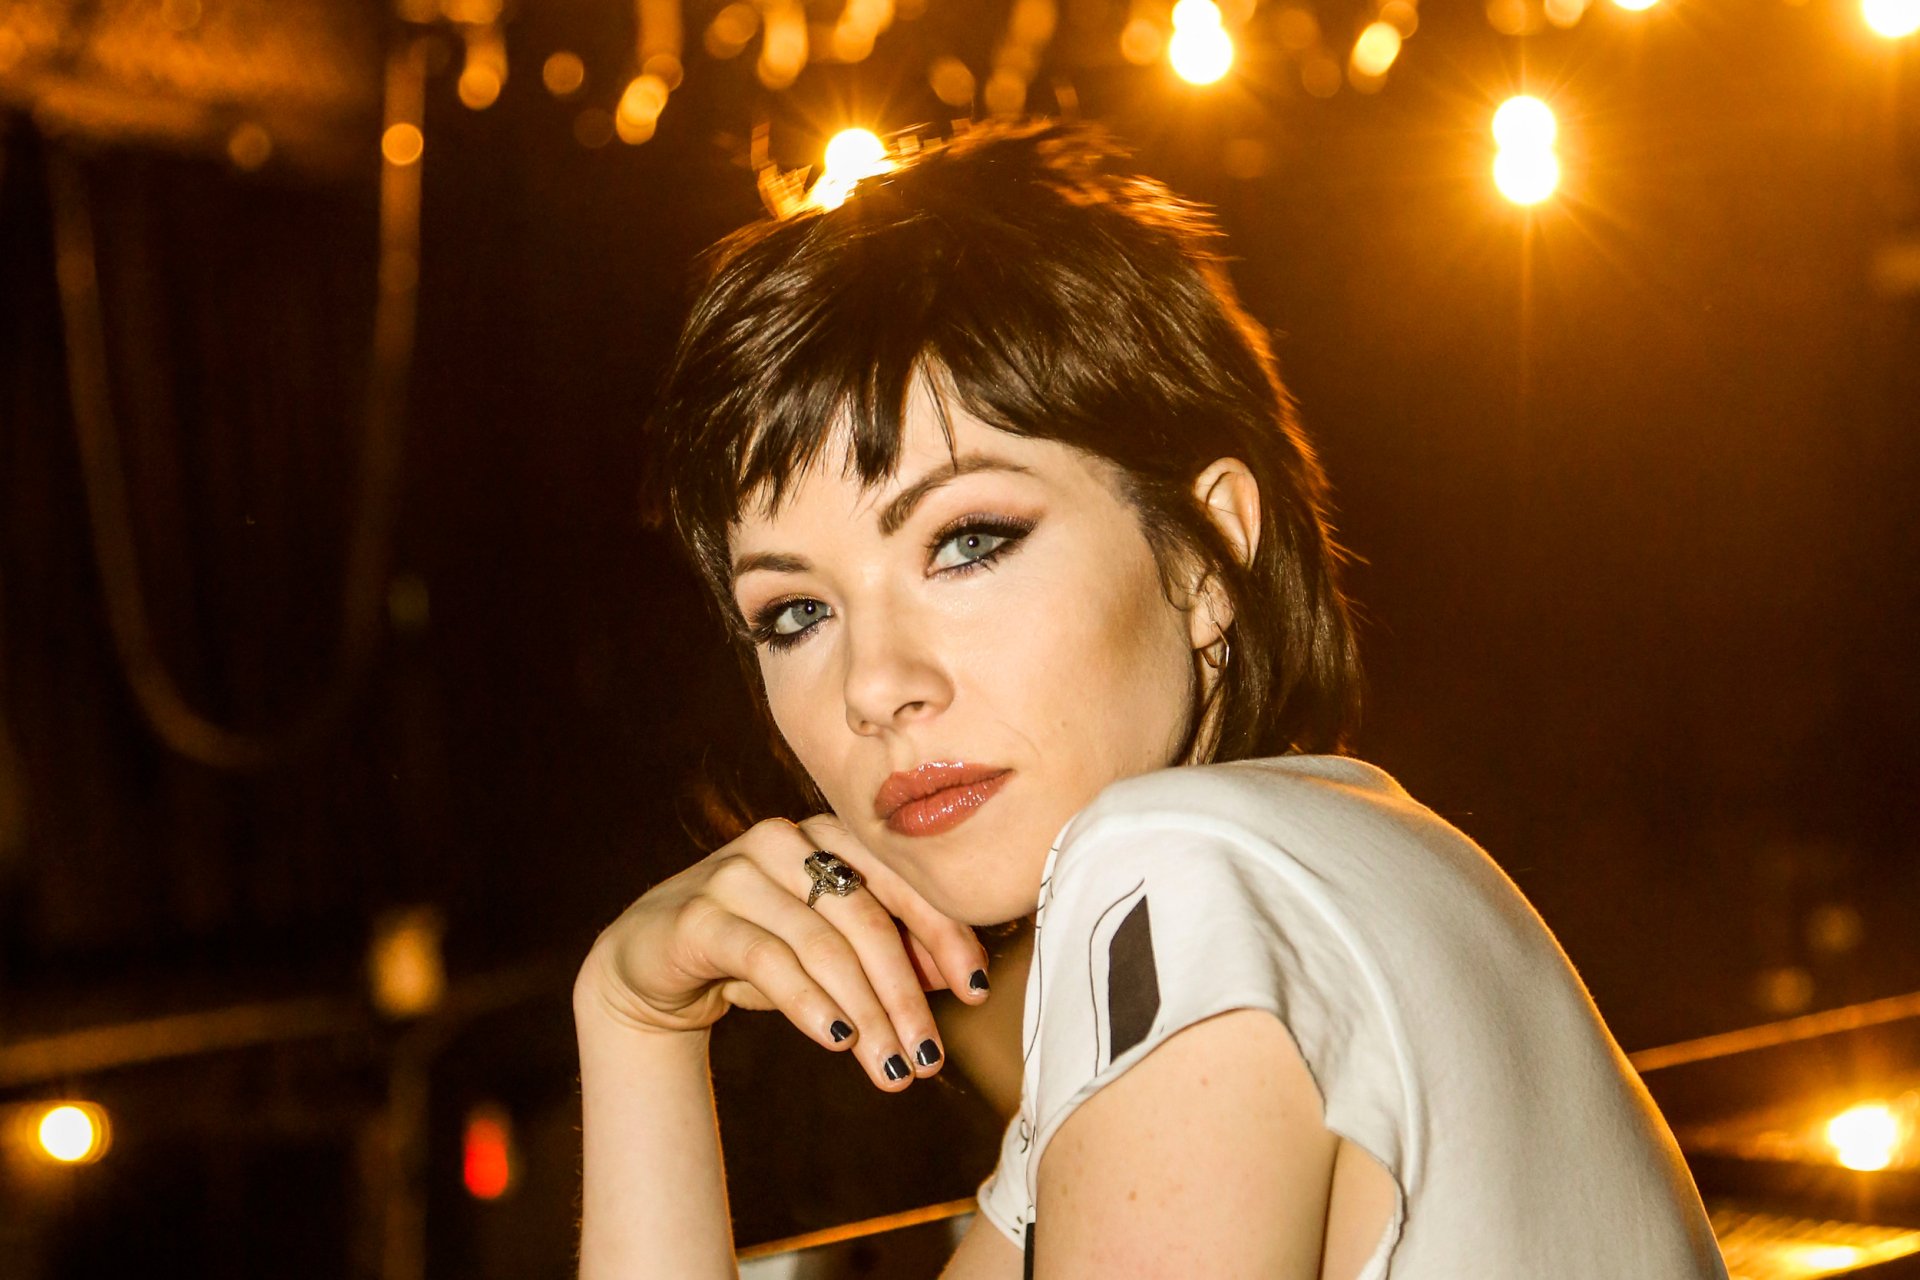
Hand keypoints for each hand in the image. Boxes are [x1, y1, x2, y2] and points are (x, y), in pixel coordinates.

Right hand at [575, 814, 991, 1090]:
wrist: (653, 963)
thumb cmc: (758, 950)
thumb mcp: (829, 952)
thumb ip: (890, 952)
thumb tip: (964, 977)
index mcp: (827, 834)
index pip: (902, 879)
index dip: (945, 934)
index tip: (978, 989)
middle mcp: (785, 841)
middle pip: (865, 918)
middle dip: (905, 994)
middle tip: (930, 1057)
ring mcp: (736, 872)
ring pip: (821, 945)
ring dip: (866, 1014)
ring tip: (893, 1068)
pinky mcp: (698, 914)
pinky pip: (768, 961)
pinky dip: (810, 1005)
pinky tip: (838, 1041)